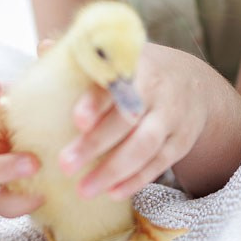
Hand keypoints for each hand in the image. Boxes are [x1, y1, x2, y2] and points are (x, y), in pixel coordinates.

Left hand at [57, 43, 209, 199]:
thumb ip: (83, 57)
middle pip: (127, 118)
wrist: (195, 85)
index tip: (77, 120)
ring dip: (114, 170)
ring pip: (145, 146)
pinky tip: (112, 193)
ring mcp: (172, 116)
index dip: (97, 101)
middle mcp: (157, 88)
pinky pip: (159, 164)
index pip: (115, 81)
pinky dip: (136, 180)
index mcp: (135, 63)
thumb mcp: (119, 57)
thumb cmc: (140, 72)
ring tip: (83, 189)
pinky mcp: (181, 142)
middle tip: (65, 165)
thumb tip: (45, 47)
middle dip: (96, 144)